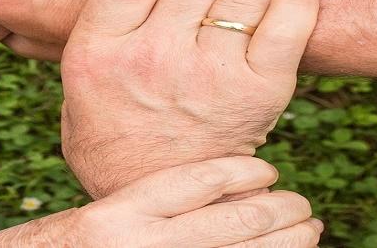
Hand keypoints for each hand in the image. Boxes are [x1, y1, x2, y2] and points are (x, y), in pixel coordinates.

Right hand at [0, 157, 322, 246]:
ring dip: (286, 243)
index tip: (267, 170)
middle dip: (279, 214)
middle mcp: (142, 244)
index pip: (200, 182)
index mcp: (121, 211)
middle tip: (301, 205)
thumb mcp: (98, 205)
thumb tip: (197, 139)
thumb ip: (136, 179)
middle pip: (235, 224)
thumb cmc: (71, 237)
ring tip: (305, 230)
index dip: (244, 174)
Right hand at [59, 0, 318, 197]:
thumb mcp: (76, 87)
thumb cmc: (116, 137)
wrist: (158, 202)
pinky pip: (290, 19)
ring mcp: (207, 73)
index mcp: (98, 51)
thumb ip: (97, 33)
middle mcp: (150, 56)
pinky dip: (294, 2)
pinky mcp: (258, 91)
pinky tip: (287, 3)